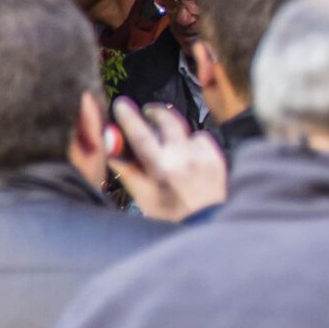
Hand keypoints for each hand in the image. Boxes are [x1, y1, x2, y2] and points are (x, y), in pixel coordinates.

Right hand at [110, 99, 227, 222]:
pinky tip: (189, 157)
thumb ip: (127, 168)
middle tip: (148, 112)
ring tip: (169, 146)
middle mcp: (184, 158)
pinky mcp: (217, 157)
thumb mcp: (142, 196)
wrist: (206, 224)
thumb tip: (111, 144)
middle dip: (156, 112)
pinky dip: (193, 143)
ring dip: (175, 133)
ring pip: (185, 131)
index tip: (122, 104)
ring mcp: (203, 156)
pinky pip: (201, 139)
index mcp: (161, 169)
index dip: (130, 117)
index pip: (141, 135)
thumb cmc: (169, 213)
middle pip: (168, 120)